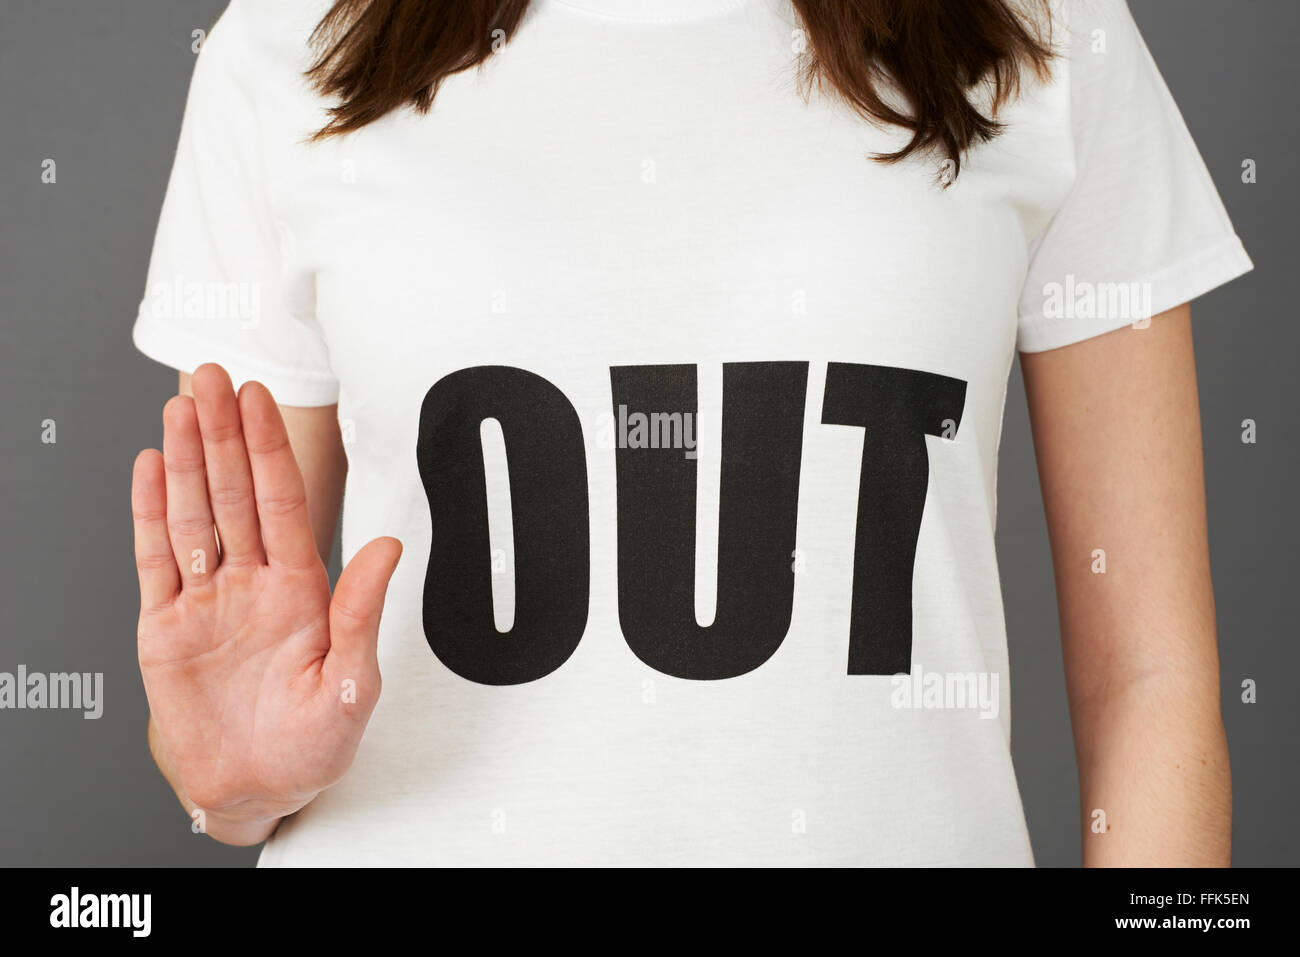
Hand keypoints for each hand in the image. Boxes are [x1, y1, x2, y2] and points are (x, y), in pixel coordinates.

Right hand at [131, 363, 400, 839]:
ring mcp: (208, 601)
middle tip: (212, 378)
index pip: (283, 504)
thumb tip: (388, 550)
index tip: (260, 402)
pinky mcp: (166, 627)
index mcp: (302, 591)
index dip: (270, 451)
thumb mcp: (350, 684)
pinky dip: (149, 514)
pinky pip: (156, 561)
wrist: (256, 787)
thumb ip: (362, 614)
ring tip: (178, 407)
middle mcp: (254, 585)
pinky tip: (149, 470)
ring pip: (194, 516)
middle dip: (223, 436)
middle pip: (235, 494)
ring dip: (184, 461)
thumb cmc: (311, 743)